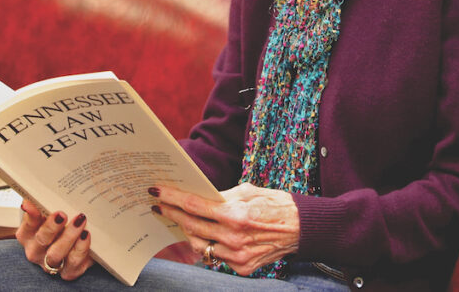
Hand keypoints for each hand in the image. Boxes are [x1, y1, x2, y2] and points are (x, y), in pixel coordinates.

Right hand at [15, 200, 94, 280]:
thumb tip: (34, 196)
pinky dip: (81, 248)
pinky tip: (86, 235)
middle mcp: (36, 251)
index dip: (31, 214)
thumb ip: (44, 204)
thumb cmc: (59, 226)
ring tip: (80, 221)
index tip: (33, 204)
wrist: (75, 244)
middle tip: (62, 214)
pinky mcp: (69, 271)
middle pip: (41, 240)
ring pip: (56, 253)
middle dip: (51, 227)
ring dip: (68, 237)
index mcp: (28, 235)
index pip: (27, 223)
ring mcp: (52, 263)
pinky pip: (74, 263)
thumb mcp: (50, 213)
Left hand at [152, 183, 299, 276]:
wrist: (302, 228)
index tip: (157, 193)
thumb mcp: (248, 191)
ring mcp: (237, 256)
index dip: (172, 199)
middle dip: (173, 214)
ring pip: (200, 245)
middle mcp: (234, 239)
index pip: (194, 206)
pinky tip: (207, 233)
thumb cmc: (276, 204)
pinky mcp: (242, 268)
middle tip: (160, 205)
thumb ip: (222, 196)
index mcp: (235, 215)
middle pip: (191, 226)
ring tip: (180, 219)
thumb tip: (199, 197)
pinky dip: (210, 244)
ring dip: (188, 231)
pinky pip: (216, 256)